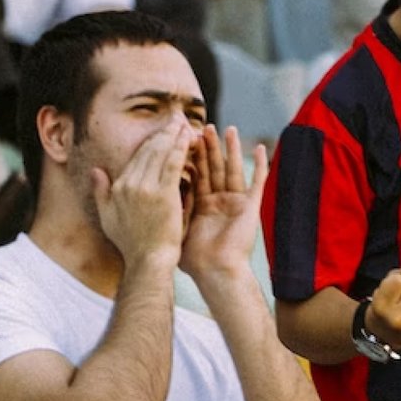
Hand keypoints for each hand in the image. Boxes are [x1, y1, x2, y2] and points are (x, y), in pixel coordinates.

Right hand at [92, 123, 190, 268]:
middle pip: (148, 150)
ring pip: (160, 153)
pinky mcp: (163, 194)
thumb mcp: (107, 217)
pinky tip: (187, 138)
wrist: (148, 261)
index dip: (150, 141)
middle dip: (163, 132)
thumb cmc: (131, 244)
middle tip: (176, 120)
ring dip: (172, 135)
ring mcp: (146, 188)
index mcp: (117, 187)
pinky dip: (180, 148)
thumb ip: (100, 192)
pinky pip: (172, 164)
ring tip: (183, 124)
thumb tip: (95, 171)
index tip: (162, 131)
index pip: (136, 156)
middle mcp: (129, 184)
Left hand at [180, 125, 264, 279]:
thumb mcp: (175, 230)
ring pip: (233, 170)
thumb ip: (165, 211)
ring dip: (230, 150)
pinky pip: (257, 183)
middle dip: (207, 147)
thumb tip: (140, 200)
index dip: (189, 155)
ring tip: (226, 129)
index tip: (182, 136)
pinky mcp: (250, 207)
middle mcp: (220, 201)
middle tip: (201, 126)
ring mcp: (236, 203)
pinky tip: (259, 148)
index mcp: (202, 206)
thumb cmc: (195, 260)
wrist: (215, 273)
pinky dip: (260, 165)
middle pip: (213, 168)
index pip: (194, 174)